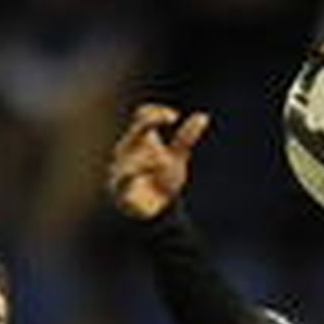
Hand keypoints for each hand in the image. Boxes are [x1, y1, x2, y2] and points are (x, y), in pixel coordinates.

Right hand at [107, 103, 209, 219]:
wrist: (154, 212)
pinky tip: (140, 177)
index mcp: (139, 139)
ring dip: (152, 160)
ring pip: (132, 156)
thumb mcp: (177, 158)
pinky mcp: (120, 189)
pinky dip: (132, 178)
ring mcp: (121, 168)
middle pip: (136, 131)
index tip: (174, 118)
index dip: (157, 112)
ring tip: (163, 167)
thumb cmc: (162, 179)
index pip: (143, 114)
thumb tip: (203, 116)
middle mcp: (126, 149)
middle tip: (170, 140)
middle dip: (152, 131)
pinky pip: (124, 181)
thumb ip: (186, 139)